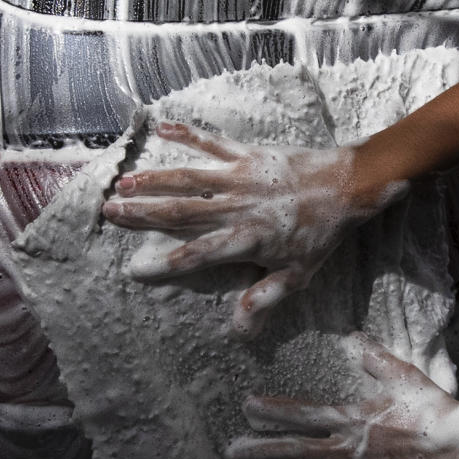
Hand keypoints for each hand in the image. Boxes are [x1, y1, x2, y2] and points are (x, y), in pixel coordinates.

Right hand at [102, 122, 406, 336]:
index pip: (198, 254)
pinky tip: (162, 128)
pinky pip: (212, 143)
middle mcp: (237, 207)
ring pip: (188, 178)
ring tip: (124, 181)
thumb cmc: (322, 233)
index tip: (135, 268)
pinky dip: (187, 135)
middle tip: (110, 211)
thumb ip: (265, 297)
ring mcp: (240, 177)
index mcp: (247, 238)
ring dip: (154, 179)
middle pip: (181, 211)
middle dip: (143, 213)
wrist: (348, 185)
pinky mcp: (248, 155)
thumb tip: (239, 331)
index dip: (166, 263)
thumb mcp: (298, 274)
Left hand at [225, 334, 458, 458]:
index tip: (247, 407)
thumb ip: (374, 358)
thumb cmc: (435, 407)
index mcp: (354, 418)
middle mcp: (352, 450)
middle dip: (263, 455)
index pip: (305, 413)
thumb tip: (351, 338)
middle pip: (298, 454)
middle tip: (232, 457)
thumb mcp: (403, 375)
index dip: (275, 410)